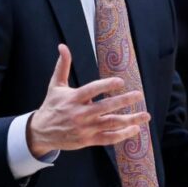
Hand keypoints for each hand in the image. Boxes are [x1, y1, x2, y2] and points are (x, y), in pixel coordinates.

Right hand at [27, 44, 149, 157]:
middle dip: (124, 101)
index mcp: (73, 98)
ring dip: (130, 120)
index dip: (106, 86)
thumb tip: (62, 46)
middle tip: (139, 95)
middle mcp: (80, 114)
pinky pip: (108, 139)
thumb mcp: (55, 85)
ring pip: (111, 124)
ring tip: (145, 115)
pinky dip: (122, 135)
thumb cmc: (52, 105)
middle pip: (106, 107)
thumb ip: (63, 65)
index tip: (121, 81)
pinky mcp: (88, 140)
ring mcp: (85, 129)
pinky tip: (135, 129)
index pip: (92, 90)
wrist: (41, 132)